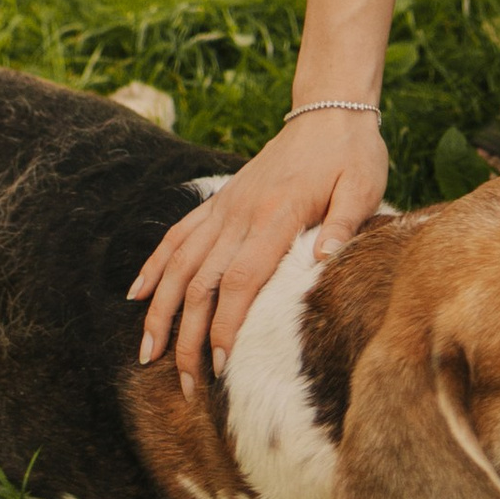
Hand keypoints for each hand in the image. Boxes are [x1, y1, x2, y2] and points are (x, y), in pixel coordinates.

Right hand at [128, 111, 387, 388]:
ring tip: (146, 355)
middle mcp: (240, 213)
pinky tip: (137, 294)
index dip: (225, 327)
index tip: (220, 369)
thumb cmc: (352, 154)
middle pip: (200, 283)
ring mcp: (225, 207)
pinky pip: (178, 235)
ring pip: (179, 263)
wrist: (329, 110)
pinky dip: (155, 265)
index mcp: (276, 215)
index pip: (240, 280)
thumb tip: (325, 261)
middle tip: (186, 388)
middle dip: (187, 339)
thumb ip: (344, 224)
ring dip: (159, 310)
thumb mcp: (362, 187)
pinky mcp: (220, 201)